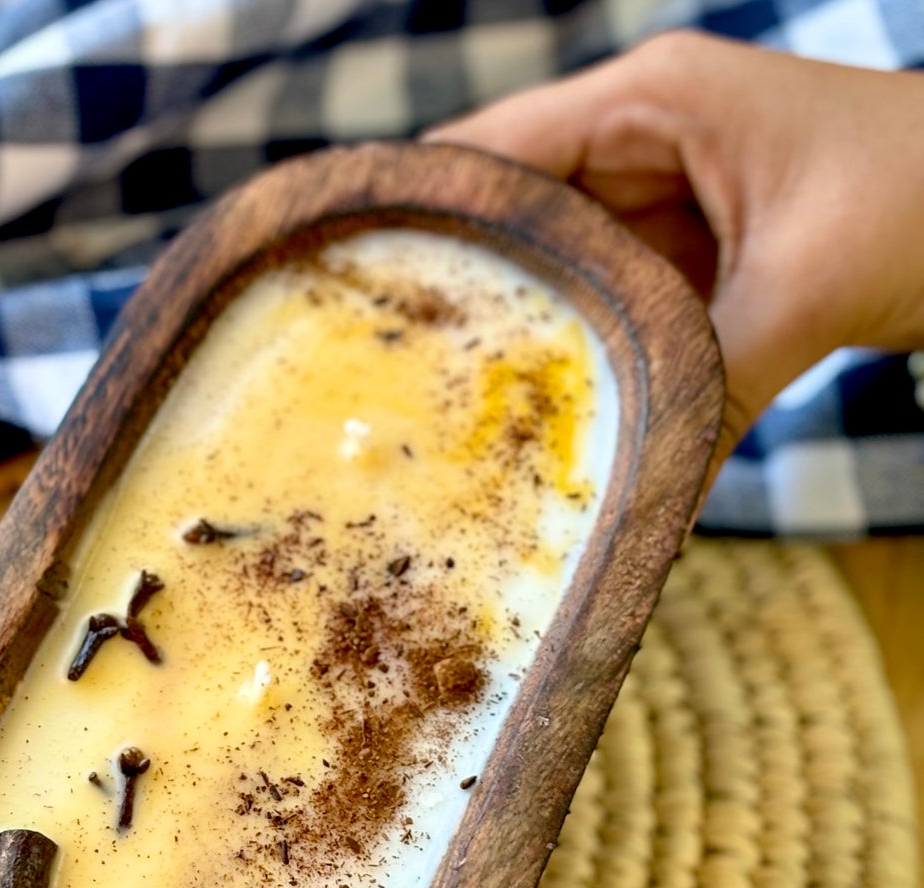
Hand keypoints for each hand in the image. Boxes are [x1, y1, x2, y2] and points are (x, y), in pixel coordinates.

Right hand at [427, 33, 923, 460]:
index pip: (497, 151)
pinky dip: (583, 354)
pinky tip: (545, 411)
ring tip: (450, 408)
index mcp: (654, 102)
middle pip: (512, 217)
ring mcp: (663, 198)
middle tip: (393, 380)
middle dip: (464, 295)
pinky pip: (610, 304)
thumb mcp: (807, 290)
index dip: (424, 218)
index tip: (357, 295)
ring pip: (558, 269)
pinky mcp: (686, 254)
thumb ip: (710, 390)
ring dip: (523, 336)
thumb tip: (641, 507)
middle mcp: (641, 140)